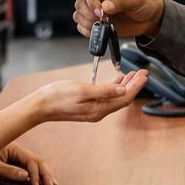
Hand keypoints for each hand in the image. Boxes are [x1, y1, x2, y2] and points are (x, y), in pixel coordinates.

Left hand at [0, 141, 56, 184]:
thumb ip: (9, 172)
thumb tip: (26, 177)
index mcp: (12, 147)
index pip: (30, 160)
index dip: (35, 174)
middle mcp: (15, 150)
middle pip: (35, 160)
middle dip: (45, 173)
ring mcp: (13, 156)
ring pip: (33, 164)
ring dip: (42, 174)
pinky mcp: (11, 162)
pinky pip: (26, 167)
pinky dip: (34, 174)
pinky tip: (40, 182)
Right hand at [31, 69, 148, 122]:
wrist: (41, 106)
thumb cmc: (58, 96)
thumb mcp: (82, 90)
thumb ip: (104, 91)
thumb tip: (123, 89)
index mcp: (99, 109)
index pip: (124, 98)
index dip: (136, 86)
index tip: (144, 74)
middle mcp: (99, 112)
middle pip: (122, 98)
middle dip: (134, 85)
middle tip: (143, 72)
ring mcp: (93, 110)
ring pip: (116, 97)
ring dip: (125, 85)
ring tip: (133, 74)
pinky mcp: (88, 106)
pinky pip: (107, 97)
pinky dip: (114, 87)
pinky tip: (117, 79)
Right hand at [73, 0, 164, 38]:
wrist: (149, 18)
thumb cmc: (144, 3)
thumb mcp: (135, 0)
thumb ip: (120, 2)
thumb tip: (105, 6)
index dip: (92, 2)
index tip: (100, 12)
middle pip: (81, 3)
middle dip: (88, 14)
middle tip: (101, 20)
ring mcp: (96, 10)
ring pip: (79, 15)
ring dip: (87, 23)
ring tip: (102, 25)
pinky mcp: (97, 22)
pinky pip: (83, 26)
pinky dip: (87, 30)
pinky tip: (98, 31)